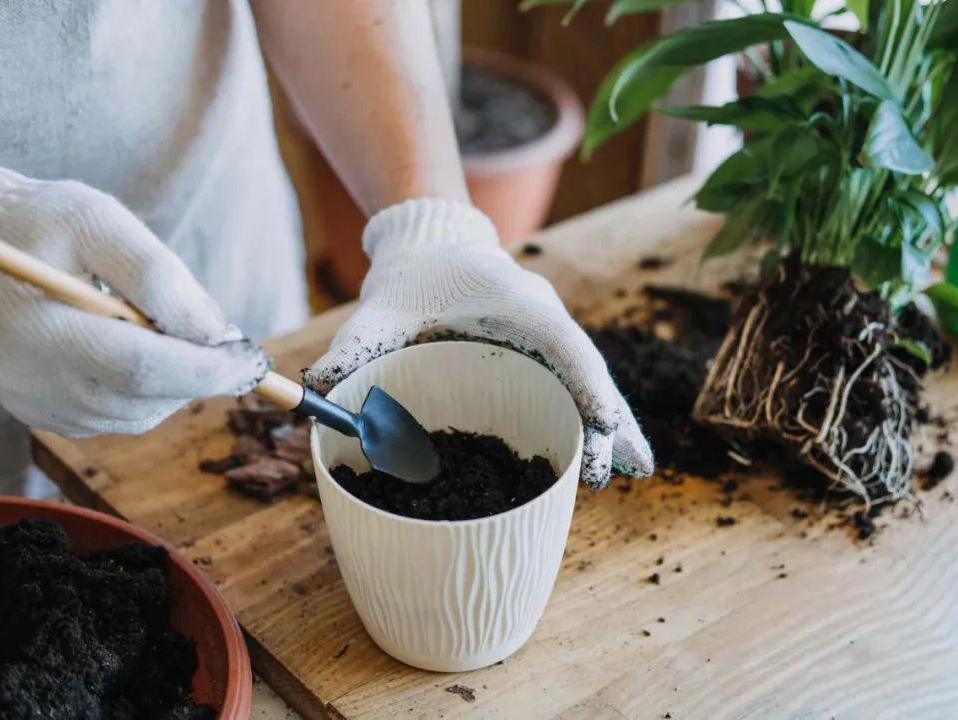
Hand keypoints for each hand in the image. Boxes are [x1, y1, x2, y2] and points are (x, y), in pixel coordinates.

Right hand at [0, 152, 268, 435]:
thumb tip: (217, 334)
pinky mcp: (44, 414)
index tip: (251, 357)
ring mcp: (35, 405)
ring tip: (180, 338)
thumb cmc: (49, 226)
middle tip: (239, 353)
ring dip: (178, 385)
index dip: (205, 368)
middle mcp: (30, 380)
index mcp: (38, 330)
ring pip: (138, 415)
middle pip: (142, 399)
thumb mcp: (104, 223)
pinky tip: (143, 351)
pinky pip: (118, 418)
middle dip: (203, 377)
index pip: (138, 368)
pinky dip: (149, 393)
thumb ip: (161, 277)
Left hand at [305, 199, 652, 487]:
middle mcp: (543, 320)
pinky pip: (575, 388)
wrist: (432, 248)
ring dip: (616, 425)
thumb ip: (354, 347)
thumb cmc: (412, 278)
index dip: (584, 386)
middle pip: (588, 371)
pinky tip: (611, 456)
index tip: (602, 427)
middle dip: (611, 420)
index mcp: (516, 304)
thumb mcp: (382, 310)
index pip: (561, 345)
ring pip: (591, 382)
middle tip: (628, 469)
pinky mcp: (541, 355)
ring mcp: (548, 338)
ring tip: (641, 471)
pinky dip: (594, 418)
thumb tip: (316, 390)